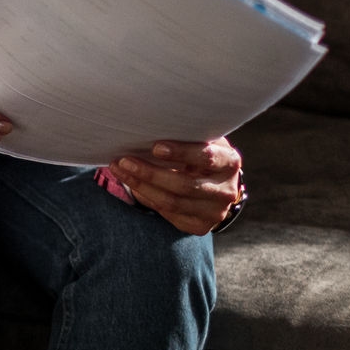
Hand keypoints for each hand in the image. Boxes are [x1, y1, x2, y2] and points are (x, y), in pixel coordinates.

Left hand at [115, 138, 242, 234]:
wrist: (214, 182)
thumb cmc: (199, 151)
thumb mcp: (200, 138)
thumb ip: (185, 133)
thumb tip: (148, 123)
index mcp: (229, 162)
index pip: (206, 157)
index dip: (181, 152)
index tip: (156, 147)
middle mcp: (227, 190)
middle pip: (184, 185)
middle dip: (150, 173)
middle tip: (124, 160)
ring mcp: (215, 212)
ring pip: (172, 202)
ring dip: (140, 186)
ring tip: (119, 169)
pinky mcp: (200, 226)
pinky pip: (168, 214)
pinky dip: (147, 198)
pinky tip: (133, 185)